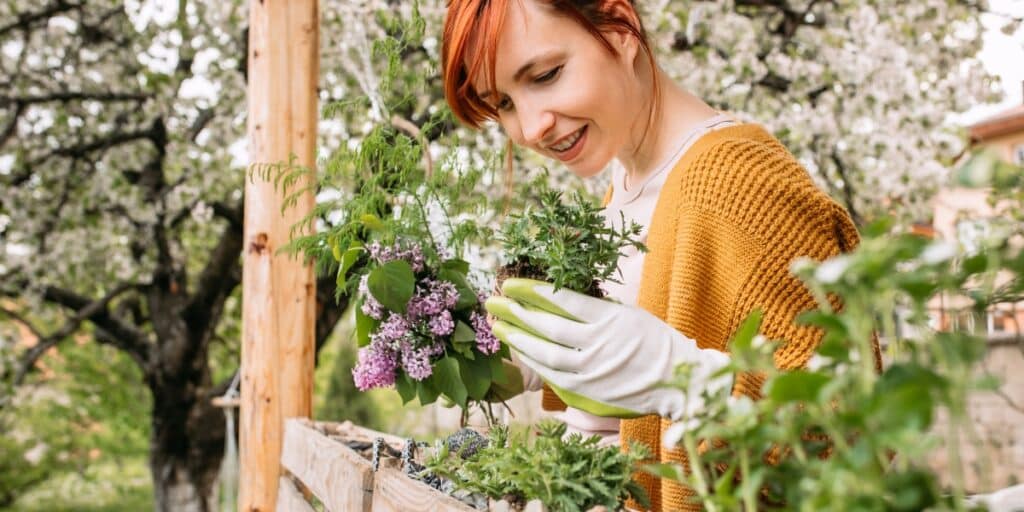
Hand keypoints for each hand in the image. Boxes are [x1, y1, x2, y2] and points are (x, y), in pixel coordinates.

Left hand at [485, 278, 731, 419]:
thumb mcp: (627, 314)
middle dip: (516, 312)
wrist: (678, 380)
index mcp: (610, 319)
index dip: (532, 291)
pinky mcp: (587, 391)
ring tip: (499, 326)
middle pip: (547, 326)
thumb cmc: (653, 341)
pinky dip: (534, 361)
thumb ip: (594, 308)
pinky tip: (520, 351)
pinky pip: (553, 374)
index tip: (511, 283)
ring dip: (518, 338)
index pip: (562, 301)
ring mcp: (591, 370)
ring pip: (545, 353)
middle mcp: (598, 344)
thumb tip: (557, 298)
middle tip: (493, 301)